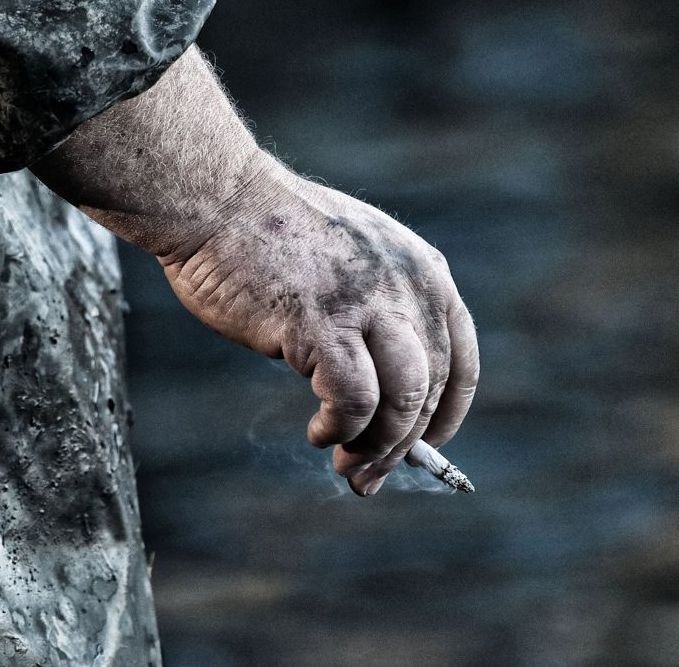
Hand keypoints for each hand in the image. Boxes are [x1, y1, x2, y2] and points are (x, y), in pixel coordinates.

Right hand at [160, 157, 478, 494]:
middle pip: (428, 390)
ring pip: (402, 402)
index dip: (448, 413)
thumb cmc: (269, 234)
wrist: (219, 201)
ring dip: (379, 449)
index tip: (427, 444)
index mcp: (422, 271)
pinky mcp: (323, 326)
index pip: (460, 359)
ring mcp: (368, 306)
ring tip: (348, 468)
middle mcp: (408, 288)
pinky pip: (353, 402)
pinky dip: (340, 431)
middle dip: (403, 447)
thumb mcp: (350, 261)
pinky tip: (319, 433)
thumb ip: (376, 307)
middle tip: (368, 478)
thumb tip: (378, 385)